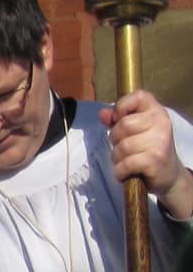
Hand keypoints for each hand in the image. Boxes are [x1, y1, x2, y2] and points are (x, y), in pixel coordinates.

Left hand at [102, 91, 192, 216]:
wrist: (169, 175)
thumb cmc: (148, 150)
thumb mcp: (135, 131)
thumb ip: (117, 120)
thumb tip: (103, 114)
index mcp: (156, 111)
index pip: (138, 96)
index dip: (122, 106)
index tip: (119, 119)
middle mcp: (161, 123)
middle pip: (123, 125)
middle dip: (116, 139)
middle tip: (125, 148)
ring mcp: (160, 141)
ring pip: (122, 146)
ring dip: (118, 158)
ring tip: (128, 161)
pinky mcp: (155, 159)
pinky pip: (125, 164)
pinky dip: (120, 172)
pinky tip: (127, 172)